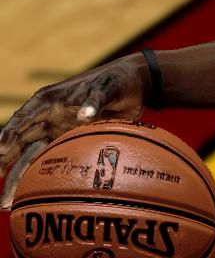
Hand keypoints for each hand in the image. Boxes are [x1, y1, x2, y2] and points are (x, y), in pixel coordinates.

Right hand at [0, 54, 148, 207]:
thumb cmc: (116, 81)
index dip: (10, 133)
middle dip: (4, 160)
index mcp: (49, 100)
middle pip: (19, 141)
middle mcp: (46, 116)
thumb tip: (84, 115)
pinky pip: (47, 160)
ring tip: (5, 201)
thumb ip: (95, 100)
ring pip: (29, 155)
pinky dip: (36, 175)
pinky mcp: (67, 141)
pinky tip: (28, 194)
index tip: (1, 149)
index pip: (24, 118)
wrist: (133, 87)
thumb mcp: (107, 87)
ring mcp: (55, 130)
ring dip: (16, 175)